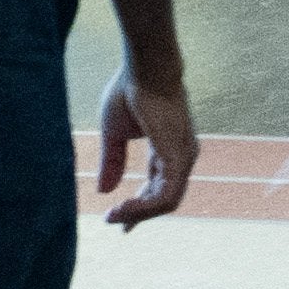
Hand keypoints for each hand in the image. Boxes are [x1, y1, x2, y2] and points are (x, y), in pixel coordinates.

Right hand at [96, 70, 196, 229]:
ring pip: (166, 202)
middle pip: (164, 199)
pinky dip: (144, 207)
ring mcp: (184, 158)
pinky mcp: (179, 158)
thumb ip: (112, 162)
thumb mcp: (113, 134)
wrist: (143, 68)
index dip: (138, 206)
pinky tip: (123, 208)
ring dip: (139, 214)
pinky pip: (165, 195)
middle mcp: (181, 156)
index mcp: (167, 149)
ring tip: (114, 216)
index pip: (158, 187)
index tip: (117, 220)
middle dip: (137, 214)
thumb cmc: (130, 91)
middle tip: (112, 220)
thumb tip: (104, 192)